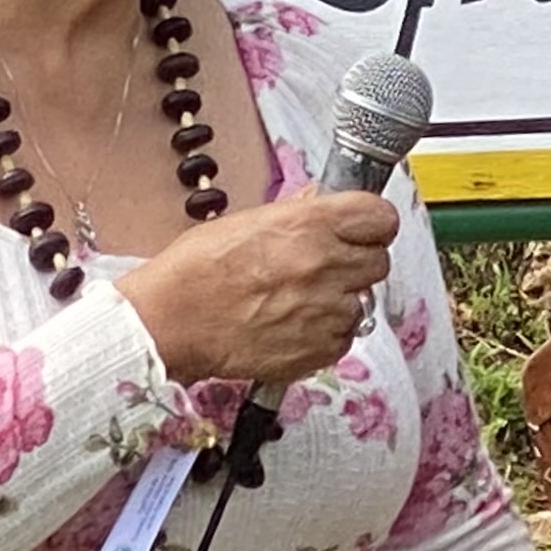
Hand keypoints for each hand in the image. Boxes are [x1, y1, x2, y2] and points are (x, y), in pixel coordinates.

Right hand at [112, 191, 397, 386]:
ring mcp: (326, 310)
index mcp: (310, 224)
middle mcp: (325, 265)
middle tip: (325, 266)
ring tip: (299, 300)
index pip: (381, 217)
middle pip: (379, 260)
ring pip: (363, 302)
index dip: (372, 223)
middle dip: (356, 262)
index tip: (363, 229)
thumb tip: (323, 201)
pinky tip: (293, 324)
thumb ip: (298, 212)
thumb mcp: (248, 221)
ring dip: (340, 300)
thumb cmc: (196, 271)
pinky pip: (345, 337)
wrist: (169, 323)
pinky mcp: (320, 349)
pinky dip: (326, 333)